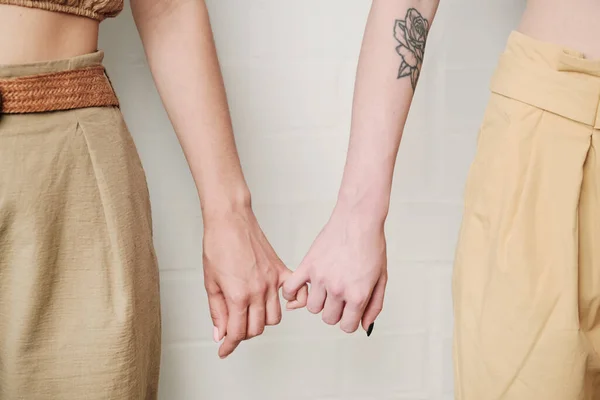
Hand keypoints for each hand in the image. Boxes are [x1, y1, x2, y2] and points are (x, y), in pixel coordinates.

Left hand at [203, 207, 306, 357]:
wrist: (230, 220)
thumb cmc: (217, 246)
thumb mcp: (210, 283)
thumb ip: (217, 311)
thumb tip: (219, 334)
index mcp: (238, 296)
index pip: (236, 333)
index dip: (228, 346)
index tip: (224, 351)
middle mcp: (259, 291)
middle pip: (256, 329)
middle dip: (242, 333)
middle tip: (232, 328)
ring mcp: (272, 281)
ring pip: (274, 318)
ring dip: (261, 321)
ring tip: (249, 315)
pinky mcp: (280, 271)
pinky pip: (294, 295)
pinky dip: (291, 304)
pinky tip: (280, 303)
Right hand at [282, 207, 387, 333]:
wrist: (359, 220)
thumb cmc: (372, 246)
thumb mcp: (381, 278)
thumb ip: (374, 306)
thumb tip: (364, 327)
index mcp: (358, 295)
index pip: (347, 326)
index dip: (349, 320)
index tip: (350, 309)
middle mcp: (338, 289)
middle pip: (328, 318)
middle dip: (335, 310)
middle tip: (340, 295)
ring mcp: (321, 278)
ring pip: (312, 307)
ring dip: (319, 300)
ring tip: (326, 286)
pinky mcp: (308, 265)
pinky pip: (290, 289)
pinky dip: (291, 294)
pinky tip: (301, 289)